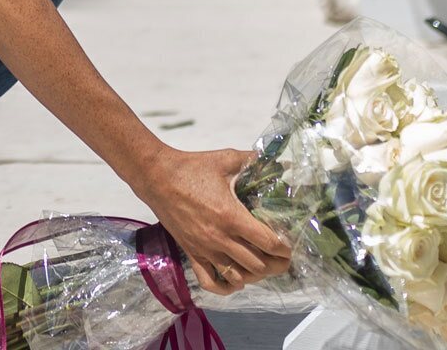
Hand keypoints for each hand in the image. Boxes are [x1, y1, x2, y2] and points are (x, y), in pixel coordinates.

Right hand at [133, 147, 291, 295]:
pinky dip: (226, 286)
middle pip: (257, 264)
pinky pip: (210, 282)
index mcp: (231, 216)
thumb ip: (253, 161)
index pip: (267, 242)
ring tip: (262, 265)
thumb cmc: (192, 168)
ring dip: (254, 275)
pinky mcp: (192, 253)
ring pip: (237, 277)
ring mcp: (205, 249)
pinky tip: (236, 280)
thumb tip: (279, 163)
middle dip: (274, 263)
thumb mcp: (226, 159)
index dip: (283, 247)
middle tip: (282, 257)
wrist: (157, 177)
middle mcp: (220, 238)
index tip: (289, 245)